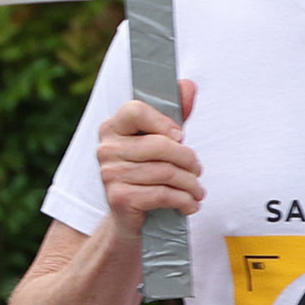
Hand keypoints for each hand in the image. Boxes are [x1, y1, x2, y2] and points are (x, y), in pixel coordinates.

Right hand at [97, 83, 202, 229]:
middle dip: (188, 159)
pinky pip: (162, 194)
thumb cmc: (147, 175)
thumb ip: (174, 114)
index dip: (162, 121)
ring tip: (197, 190)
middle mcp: (107, 149)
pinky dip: (183, 201)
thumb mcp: (161, 142)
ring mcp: (110, 174)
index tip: (180, 135)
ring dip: (190, 184)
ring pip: (165, 172)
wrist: (130, 218)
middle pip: (159, 145)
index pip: (136, 111)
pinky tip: (190, 204)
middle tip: (198, 170)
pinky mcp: (120, 198)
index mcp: (113, 128)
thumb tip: (188, 85)